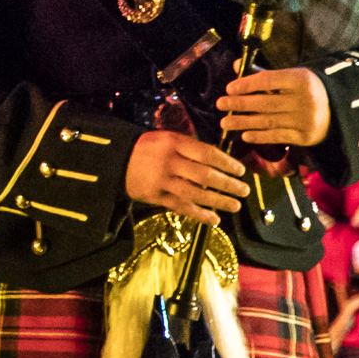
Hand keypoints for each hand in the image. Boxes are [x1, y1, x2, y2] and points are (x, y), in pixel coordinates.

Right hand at [125, 126, 251, 220]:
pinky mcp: (155, 196)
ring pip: (195, 194)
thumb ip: (190, 148)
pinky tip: (214, 219)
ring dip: (218, 201)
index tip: (240, 171)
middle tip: (243, 190)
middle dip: (228, 184)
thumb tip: (220, 161)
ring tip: (235, 205)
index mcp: (172, 143)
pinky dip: (199, 215)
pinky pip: (181, 207)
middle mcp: (168, 161)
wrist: (115, 159)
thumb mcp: (166, 138)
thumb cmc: (147, 148)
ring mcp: (161, 180)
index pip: (207, 153)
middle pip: (204, 175)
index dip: (227, 163)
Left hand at [215, 66, 326, 149]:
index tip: (229, 89)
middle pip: (265, 102)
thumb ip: (264, 73)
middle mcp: (304, 99)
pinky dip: (259, 136)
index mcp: (300, 79)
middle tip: (220, 104)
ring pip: (268, 121)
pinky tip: (244, 135)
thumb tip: (236, 65)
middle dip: (239, 104)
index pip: (268, 80)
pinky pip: (277, 136)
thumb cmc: (306, 90)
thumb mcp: (291, 77)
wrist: (337, 111)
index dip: (246, 84)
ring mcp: (305, 119)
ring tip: (225, 123)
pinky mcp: (305, 136)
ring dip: (243, 122)